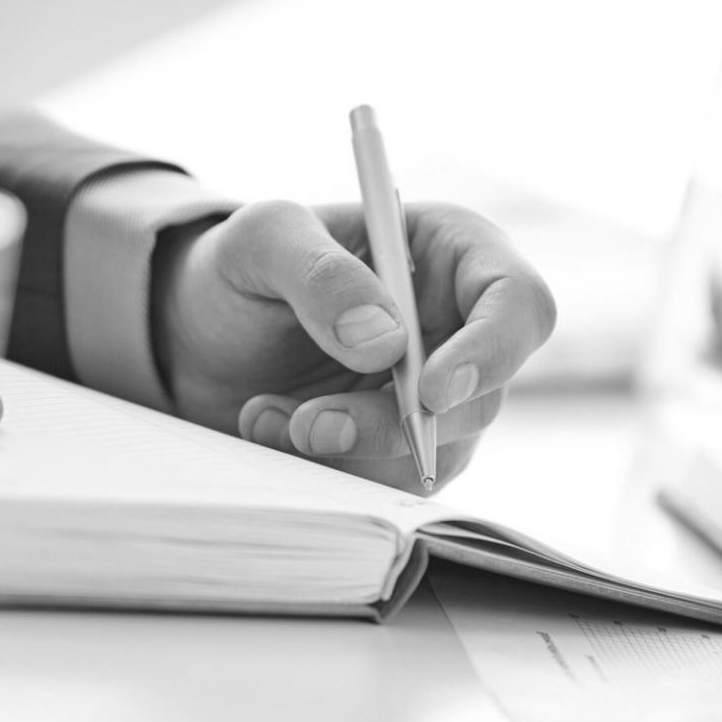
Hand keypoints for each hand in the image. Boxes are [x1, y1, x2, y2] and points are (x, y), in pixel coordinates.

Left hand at [156, 201, 555, 492]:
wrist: (202, 333)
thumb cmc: (244, 265)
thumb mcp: (264, 239)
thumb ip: (321, 274)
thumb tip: (385, 341)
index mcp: (455, 252)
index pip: (519, 306)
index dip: (490, 354)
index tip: (427, 390)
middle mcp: (462, 327)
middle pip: (481, 397)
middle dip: (395, 423)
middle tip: (312, 424)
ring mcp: (439, 394)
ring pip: (437, 452)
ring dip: (350, 449)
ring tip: (268, 415)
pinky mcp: (405, 447)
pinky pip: (392, 481)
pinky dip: (332, 470)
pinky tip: (274, 429)